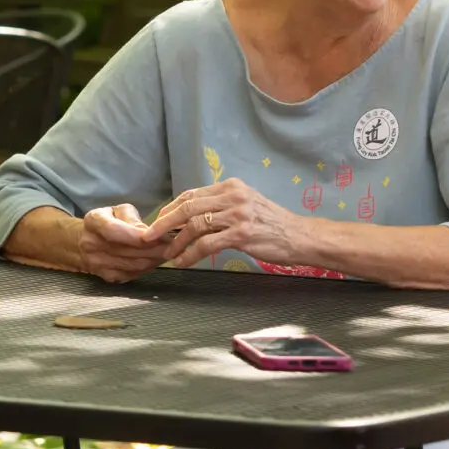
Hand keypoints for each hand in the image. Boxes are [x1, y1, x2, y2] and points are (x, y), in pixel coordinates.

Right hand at [77, 203, 177, 283]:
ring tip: (167, 253)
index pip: (115, 231)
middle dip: (155, 249)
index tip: (159, 236)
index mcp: (93, 222)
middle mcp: (91, 244)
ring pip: (134, 265)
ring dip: (155, 260)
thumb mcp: (118, 210)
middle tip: (172, 245)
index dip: (138, 236)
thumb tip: (148, 234)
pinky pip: (133, 274)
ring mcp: (98, 263)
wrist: (83, 242)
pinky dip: (148, 268)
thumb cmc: (107, 221)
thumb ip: (133, 219)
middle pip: (128, 251)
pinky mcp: (107, 277)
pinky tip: (155, 260)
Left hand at [146, 179, 297, 270]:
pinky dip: (190, 254)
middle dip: (164, 223)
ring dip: (176, 242)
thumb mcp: (246, 205)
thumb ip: (221, 206)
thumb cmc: (271, 224)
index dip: (170, 209)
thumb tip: (191, 216)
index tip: (158, 222)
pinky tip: (182, 261)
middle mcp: (233, 196)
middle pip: (187, 206)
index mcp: (231, 186)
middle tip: (150, 236)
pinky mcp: (241, 233)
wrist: (298, 236)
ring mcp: (237, 214)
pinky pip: (206, 244)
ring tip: (167, 253)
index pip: (191, 194)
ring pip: (194, 225)